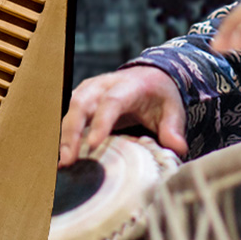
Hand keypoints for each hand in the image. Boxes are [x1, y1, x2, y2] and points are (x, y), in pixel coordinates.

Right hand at [59, 66, 187, 165]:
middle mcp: (103, 85)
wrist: (150, 77)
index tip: (93, 144)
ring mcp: (89, 91)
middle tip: (68, 159)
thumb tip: (177, 149)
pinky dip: (65, 136)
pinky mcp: (82, 101)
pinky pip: (70, 116)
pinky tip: (64, 158)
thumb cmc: (159, 95)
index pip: (111, 101)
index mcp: (128, 86)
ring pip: (71, 109)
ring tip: (62, 163)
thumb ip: (173, 128)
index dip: (101, 122)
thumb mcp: (172, 109)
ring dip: (64, 135)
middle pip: (81, 103)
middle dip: (71, 130)